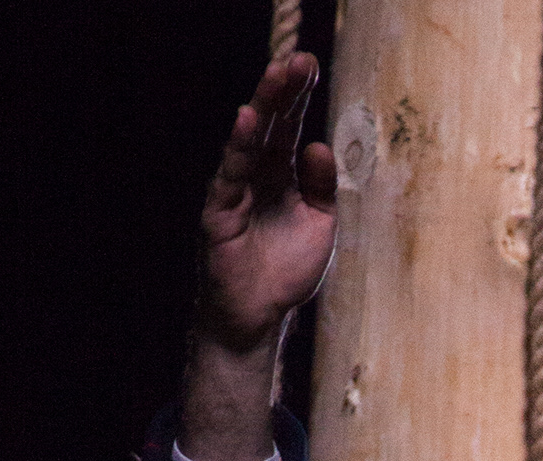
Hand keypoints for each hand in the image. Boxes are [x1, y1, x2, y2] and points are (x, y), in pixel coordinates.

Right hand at [180, 54, 337, 460]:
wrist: (258, 320)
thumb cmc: (286, 273)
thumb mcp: (319, 227)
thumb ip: (322, 188)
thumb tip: (319, 145)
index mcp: (280, 175)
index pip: (290, 126)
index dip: (299, 96)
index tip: (310, 63)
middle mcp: (255, 175)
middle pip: (271, 124)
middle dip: (283, 90)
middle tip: (298, 57)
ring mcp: (235, 191)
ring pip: (250, 141)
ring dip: (263, 107)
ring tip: (276, 76)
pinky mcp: (219, 212)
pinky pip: (230, 175)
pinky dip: (239, 148)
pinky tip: (247, 120)